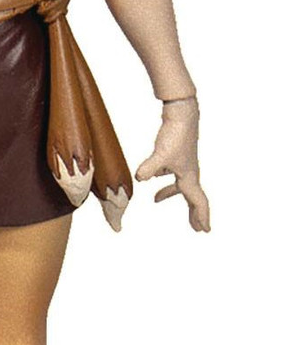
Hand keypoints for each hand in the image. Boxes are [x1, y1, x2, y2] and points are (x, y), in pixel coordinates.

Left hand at [135, 97, 209, 232]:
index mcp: (189, 176)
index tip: (205, 231)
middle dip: (194, 212)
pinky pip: (170, 171)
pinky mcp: (175, 153)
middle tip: (196, 228)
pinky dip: (162, 178)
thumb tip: (140, 178)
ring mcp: (182, 162)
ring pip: (179, 183)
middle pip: (193, 197)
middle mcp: (188, 171)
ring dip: (171, 194)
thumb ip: (150, 167)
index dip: (201, 217)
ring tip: (155, 200)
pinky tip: (151, 176)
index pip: (198, 201)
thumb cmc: (176, 134)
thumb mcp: (161, 154)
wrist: (182, 113)